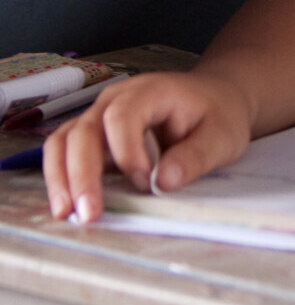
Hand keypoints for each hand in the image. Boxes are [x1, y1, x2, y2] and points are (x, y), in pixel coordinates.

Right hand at [42, 70, 254, 222]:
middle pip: (85, 130)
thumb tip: (162, 182)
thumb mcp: (222, 135)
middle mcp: (117, 99)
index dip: (126, 152)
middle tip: (90, 213)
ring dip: (61, 177)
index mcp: (151, 91)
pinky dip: (60, 177)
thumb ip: (195, 156)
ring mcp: (101, 115)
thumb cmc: (218, 114)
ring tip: (66, 213)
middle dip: (83, 173)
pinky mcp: (95, 136)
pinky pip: (65, 151)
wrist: (214, 98)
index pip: (122, 116)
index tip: (144, 182)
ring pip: (65, 140)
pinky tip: (66, 205)